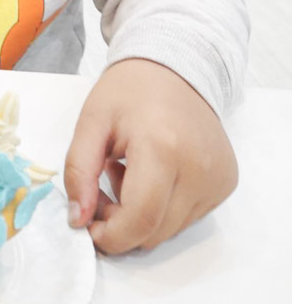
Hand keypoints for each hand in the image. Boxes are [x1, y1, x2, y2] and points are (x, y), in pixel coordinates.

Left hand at [63, 58, 237, 253]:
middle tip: (102, 188)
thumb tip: (78, 220)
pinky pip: (187, 217)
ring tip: (128, 173)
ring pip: (170, 229)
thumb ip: (78, 172)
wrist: (174, 67)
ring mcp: (218, 178)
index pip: (140, 220)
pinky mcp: (226, 183)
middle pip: (155, 232)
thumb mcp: (91, 123)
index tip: (88, 225)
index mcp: (163, 149)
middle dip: (121, 224)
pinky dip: (163, 207)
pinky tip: (153, 174)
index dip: (111, 235)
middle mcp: (199, 169)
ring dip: (142, 215)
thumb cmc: (128, 92)